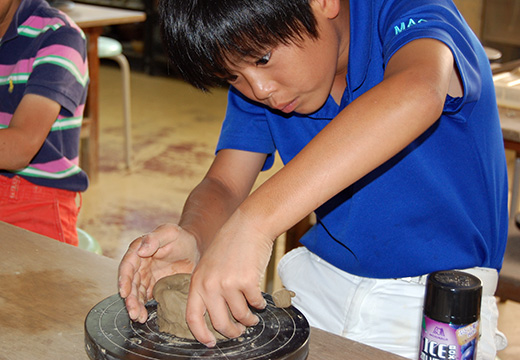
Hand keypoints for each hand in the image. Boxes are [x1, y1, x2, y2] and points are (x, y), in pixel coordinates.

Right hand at [118, 223, 199, 322]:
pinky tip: (143, 317)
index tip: (124, 291)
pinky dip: (143, 308)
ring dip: (134, 306)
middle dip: (130, 298)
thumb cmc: (181, 238)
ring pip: (136, 293)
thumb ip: (155, 238)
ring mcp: (145, 277)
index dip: (124, 279)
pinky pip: (145, 298)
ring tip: (138, 317)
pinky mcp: (153, 287)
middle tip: (133, 311)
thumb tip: (141, 250)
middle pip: (130, 283)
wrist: (195, 248)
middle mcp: (139, 265)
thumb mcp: (170, 233)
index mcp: (139, 250)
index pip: (128, 265)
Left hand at [185, 209, 272, 346]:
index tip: (210, 343)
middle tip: (238, 333)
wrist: (248, 225)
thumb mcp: (209, 264)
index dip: (201, 334)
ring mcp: (228, 283)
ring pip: (240, 315)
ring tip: (253, 317)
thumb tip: (216, 315)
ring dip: (248, 320)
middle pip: (220, 323)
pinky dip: (259, 305)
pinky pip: (255, 303)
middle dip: (231, 333)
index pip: (193, 317)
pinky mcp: (247, 281)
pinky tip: (260, 301)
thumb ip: (208, 287)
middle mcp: (210, 285)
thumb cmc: (230, 244)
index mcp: (197, 281)